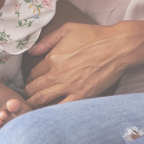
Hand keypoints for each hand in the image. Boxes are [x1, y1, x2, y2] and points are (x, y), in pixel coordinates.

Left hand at [25, 21, 139, 106]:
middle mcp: (58, 74)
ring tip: (32, 107)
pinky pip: (63, 108)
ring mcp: (70, 86)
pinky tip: (49, 113)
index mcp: (53, 58)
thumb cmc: (93, 36)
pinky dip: (53, 111)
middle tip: (26, 98)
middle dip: (28, 95)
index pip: (33, 74)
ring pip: (44, 100)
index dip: (29, 80)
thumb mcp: (66, 30)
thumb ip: (47, 41)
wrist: (116, 47)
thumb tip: (31, 51)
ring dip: (35, 104)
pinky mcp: (83, 95)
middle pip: (35, 89)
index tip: (29, 84)